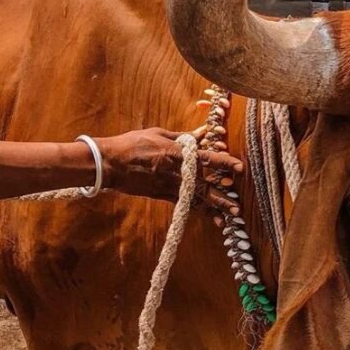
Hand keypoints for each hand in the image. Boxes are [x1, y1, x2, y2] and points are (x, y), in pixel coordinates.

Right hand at [94, 127, 243, 213]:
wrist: (109, 164)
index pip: (208, 158)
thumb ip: (184, 136)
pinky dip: (199, 210)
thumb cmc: (133, 144)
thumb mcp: (160, 134)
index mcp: (179, 154)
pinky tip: (211, 216)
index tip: (240, 167)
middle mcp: (178, 173)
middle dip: (223, 196)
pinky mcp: (163, 195)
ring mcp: (171, 186)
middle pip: (206, 186)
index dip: (225, 163)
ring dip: (215, 208)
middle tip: (238, 206)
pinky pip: (186, 204)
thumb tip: (203, 132)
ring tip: (231, 216)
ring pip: (198, 199)